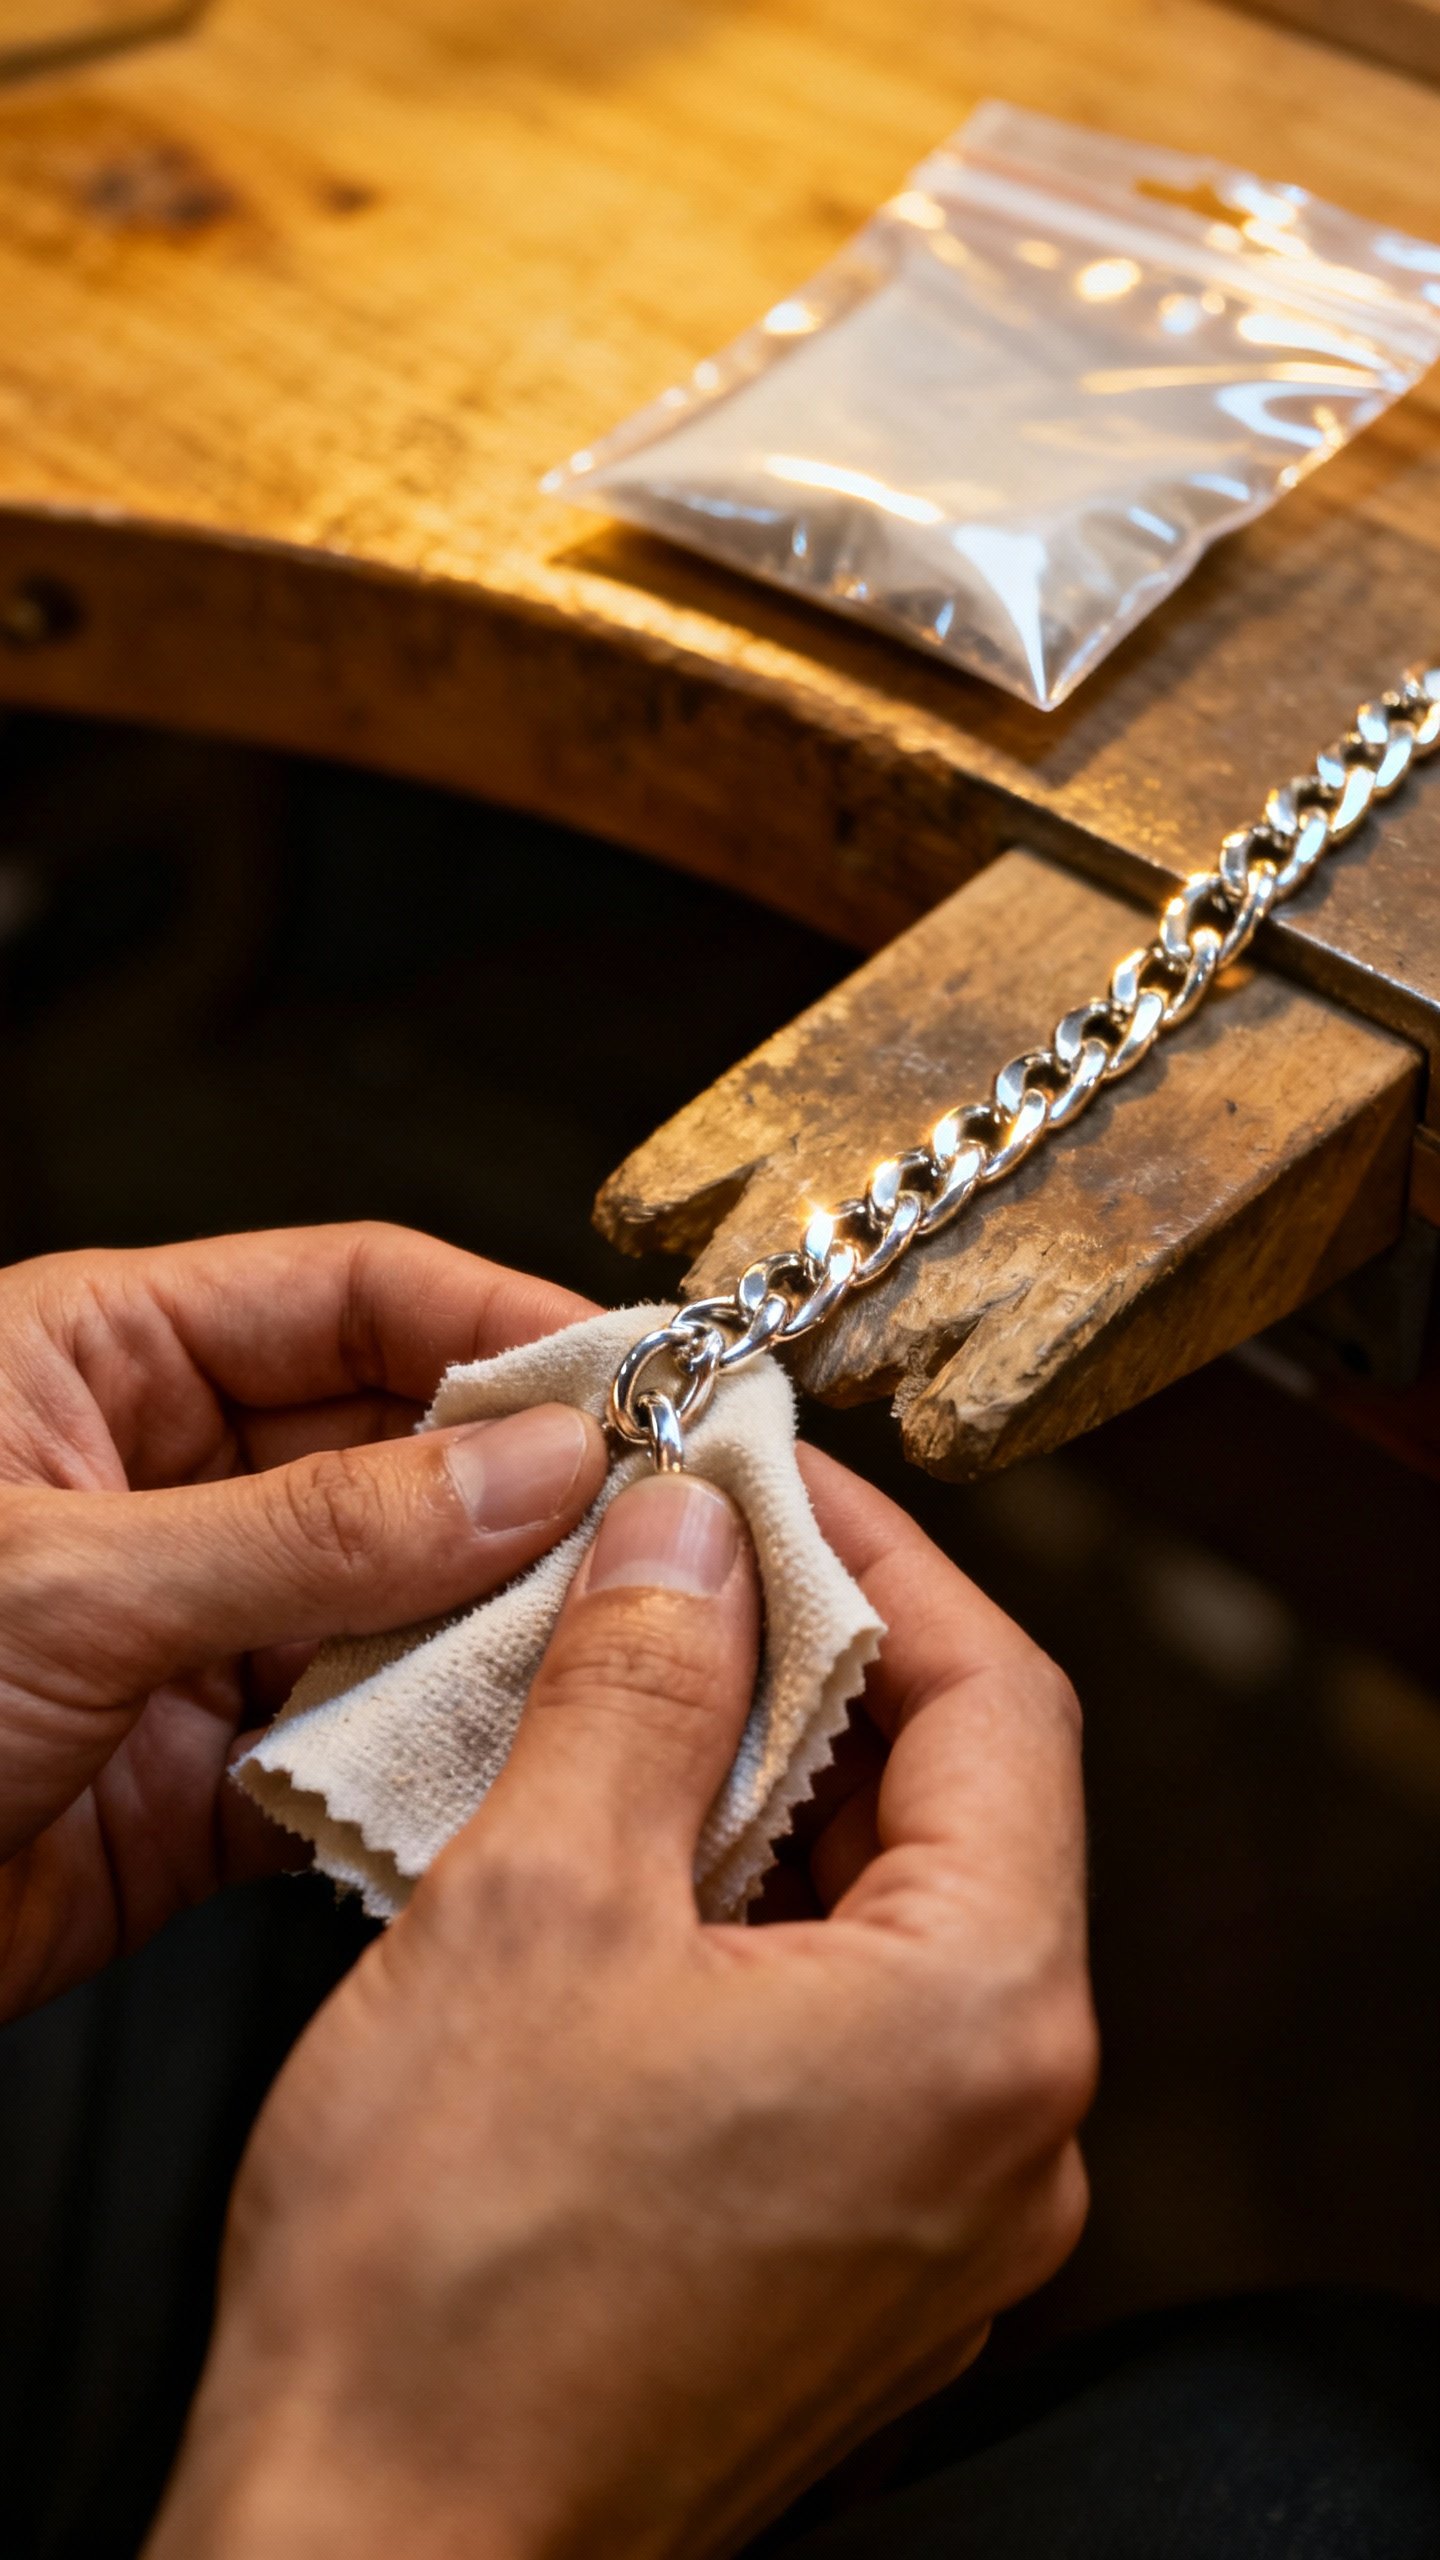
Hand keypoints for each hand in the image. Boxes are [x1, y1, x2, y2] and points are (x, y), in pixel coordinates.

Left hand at [0, 1223, 608, 2016]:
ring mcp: (192, 1631)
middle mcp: (164, 1486)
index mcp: (100, 1363)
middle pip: (400, 1447)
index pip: (351, 1294)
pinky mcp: (204, 1778)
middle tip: (666, 1520)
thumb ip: (312, 1529)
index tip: (636, 1368)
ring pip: (401, 1602)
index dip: (501, 1318)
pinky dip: (438, 1758)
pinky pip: (361, 1744)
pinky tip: (510, 1760)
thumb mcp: (66, 1580)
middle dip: (529, 1485)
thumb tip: (523, 1466)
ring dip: (500, 1627)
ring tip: (614, 1642)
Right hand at [151, 1450, 1095, 2559]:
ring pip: (889, 1925)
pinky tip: (626, 1883)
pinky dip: (753, 1930)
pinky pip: (844, 2039)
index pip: (998, 1696)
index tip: (768, 1483)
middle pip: (956, 1811)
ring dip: (769, 1798)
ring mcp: (942, 2221)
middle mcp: (1007, 2135)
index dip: (878, 1557)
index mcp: (981, 2024)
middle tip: (678, 1576)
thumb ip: (644, 1683)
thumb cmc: (445, 2285)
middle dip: (813, 1672)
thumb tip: (697, 1538)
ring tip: (625, 1712)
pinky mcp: (856, 2273)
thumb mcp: (534, 1901)